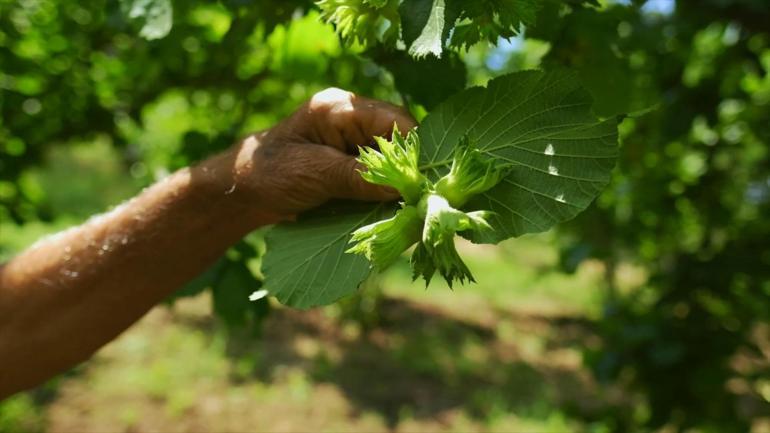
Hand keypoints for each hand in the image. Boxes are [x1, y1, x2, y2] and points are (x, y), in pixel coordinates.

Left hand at [230, 88, 416, 218]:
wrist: (241, 192)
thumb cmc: (268, 174)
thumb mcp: (314, 175)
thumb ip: (359, 178)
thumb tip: (405, 188)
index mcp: (339, 107)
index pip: (394, 120)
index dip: (414, 149)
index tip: (424, 181)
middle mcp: (350, 118)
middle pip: (398, 138)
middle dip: (409, 168)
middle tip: (420, 199)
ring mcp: (351, 140)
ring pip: (392, 158)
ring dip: (398, 183)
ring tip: (409, 207)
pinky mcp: (350, 162)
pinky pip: (379, 173)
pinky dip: (386, 191)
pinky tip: (391, 209)